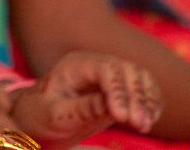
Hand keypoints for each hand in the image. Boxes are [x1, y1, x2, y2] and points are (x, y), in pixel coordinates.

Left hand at [10, 51, 161, 146]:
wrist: (38, 116)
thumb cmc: (41, 113)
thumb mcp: (56, 114)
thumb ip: (83, 108)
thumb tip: (111, 106)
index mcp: (76, 65)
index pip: (106, 70)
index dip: (118, 91)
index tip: (121, 117)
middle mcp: (96, 65)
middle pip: (128, 71)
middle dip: (137, 97)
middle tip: (138, 124)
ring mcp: (110, 75)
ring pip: (140, 78)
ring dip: (148, 101)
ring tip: (144, 125)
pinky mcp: (120, 90)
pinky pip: (144, 90)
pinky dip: (151, 103)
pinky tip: (148, 120)